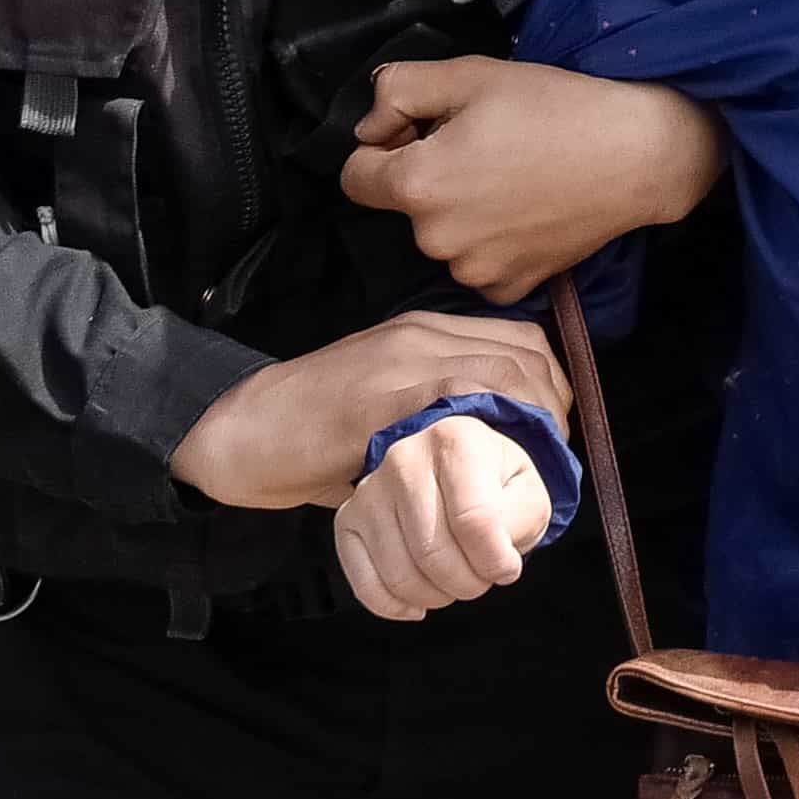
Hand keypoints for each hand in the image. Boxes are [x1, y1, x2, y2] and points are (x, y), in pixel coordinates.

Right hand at [169, 308, 570, 509]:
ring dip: (531, 422)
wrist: (242, 428)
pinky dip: (487, 431)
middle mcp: (421, 334)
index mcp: (426, 329)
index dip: (554, 383)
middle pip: (522, 354)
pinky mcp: (379, 400)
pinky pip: (454, 400)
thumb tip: (501, 433)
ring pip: (500, 373)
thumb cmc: (316, 424)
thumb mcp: (389, 394)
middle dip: (554, 405)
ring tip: (531, 468)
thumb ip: (439, 398)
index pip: (521, 338)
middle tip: (552, 454)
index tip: (556, 427)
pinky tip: (490, 469)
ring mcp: (400, 362)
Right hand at [333, 414, 554, 621]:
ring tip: (456, 582)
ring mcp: (370, 490)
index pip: (473, 519)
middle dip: (468, 582)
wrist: (458, 468)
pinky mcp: (347, 520)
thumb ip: (520, 520)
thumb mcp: (527, 491)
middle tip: (482, 577)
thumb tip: (495, 562)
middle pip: (434, 551)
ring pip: (400, 573)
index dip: (495, 560)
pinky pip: (364, 584)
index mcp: (456, 440)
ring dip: (437, 596)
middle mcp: (404, 459)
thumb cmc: (496, 483)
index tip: (508, 568)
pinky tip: (420, 602)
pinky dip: (395, 606)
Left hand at [343, 57, 724, 301]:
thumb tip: (371, 126)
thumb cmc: (555, 107)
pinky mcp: (510, 287)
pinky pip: (479, 263)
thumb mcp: (470, 74)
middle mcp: (436, 239)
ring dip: (464, 211)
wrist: (636, 154)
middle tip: (488, 147)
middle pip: (407, 204)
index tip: (425, 131)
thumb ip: (398, 90)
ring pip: (444, 234)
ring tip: (515, 178)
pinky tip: (529, 212)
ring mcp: (474, 270)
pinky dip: (495, 242)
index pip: (356, 175)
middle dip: (432, 176)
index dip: (384, 145)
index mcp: (417, 184)